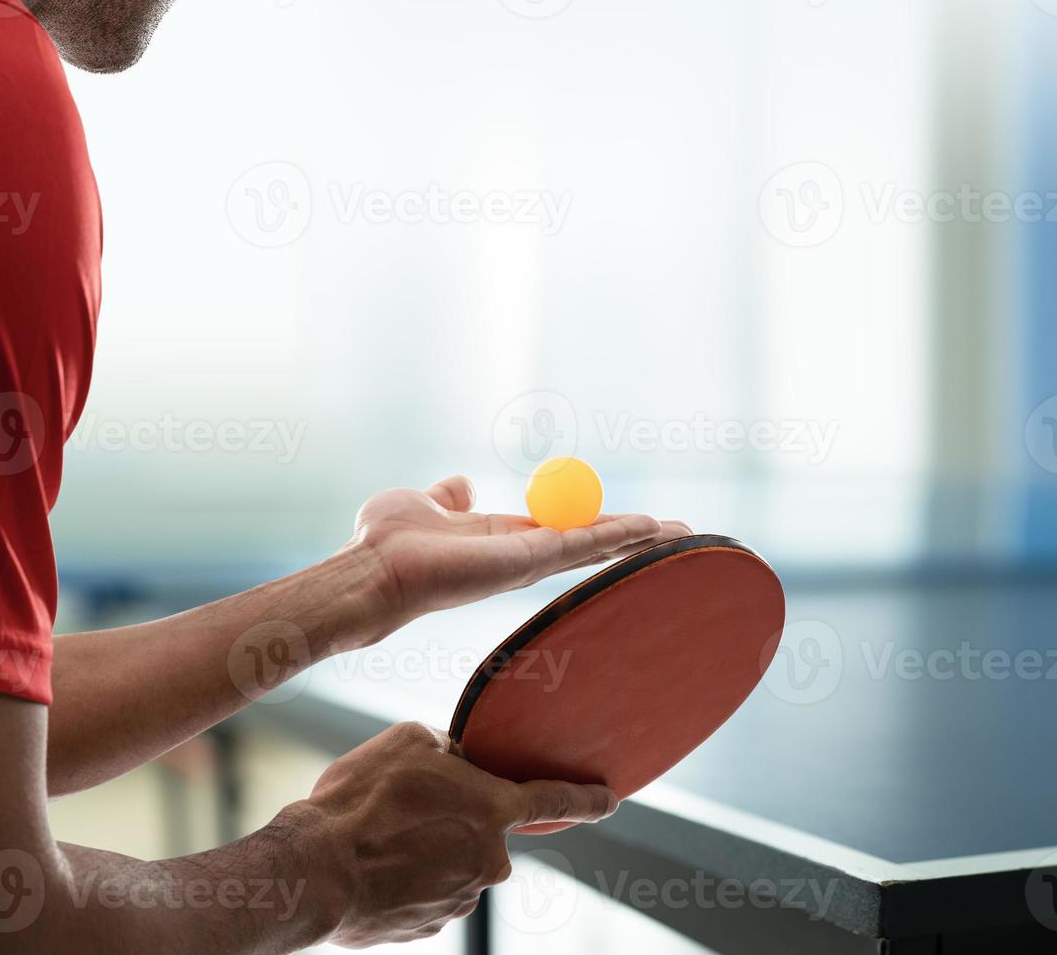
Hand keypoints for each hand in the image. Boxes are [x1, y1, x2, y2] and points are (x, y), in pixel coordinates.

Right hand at [291, 722, 615, 947]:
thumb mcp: (405, 742)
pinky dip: (404, 882)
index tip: (611, 798)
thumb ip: (445, 747)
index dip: (587, 797)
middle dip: (451, 820)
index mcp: (493, 810)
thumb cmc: (359, 801)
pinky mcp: (429, 928)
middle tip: (401, 811)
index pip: (555, 800)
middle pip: (479, 832)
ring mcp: (460, 900)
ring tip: (375, 841)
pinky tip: (371, 870)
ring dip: (422, 852)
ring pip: (449, 864)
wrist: (314, 872)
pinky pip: (425, 895)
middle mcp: (488, 861)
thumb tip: (452, 761)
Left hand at [347, 475, 691, 637]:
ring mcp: (528, 561)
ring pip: (598, 545)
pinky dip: (621, 533)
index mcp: (501, 539)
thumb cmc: (385, 542)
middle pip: (590, 543)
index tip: (630, 521)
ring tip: (684, 533)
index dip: (598, 524)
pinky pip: (586, 543)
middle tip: (679, 533)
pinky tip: (653, 530)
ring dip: (642, 537)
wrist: (372, 570)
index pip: (562, 531)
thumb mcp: (423, 503)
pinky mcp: (528, 561)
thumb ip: (448, 497)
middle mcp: (522, 555)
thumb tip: (460, 486)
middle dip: (635, 538)